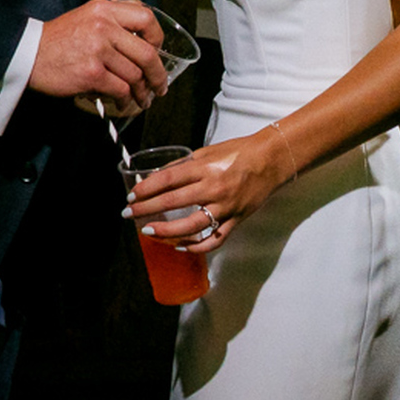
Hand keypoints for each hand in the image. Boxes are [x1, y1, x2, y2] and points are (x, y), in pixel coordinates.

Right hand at [31, 0, 165, 114]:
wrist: (27, 53)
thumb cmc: (56, 39)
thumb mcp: (86, 15)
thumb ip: (113, 18)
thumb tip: (143, 35)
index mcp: (104, 9)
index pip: (147, 18)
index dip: (158, 38)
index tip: (159, 52)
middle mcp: (104, 26)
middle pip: (147, 52)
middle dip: (158, 74)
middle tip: (159, 85)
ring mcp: (98, 50)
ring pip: (135, 75)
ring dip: (142, 92)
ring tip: (141, 99)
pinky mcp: (91, 73)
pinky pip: (120, 89)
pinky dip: (126, 99)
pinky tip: (124, 102)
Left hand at [122, 124, 291, 253]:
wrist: (270, 161)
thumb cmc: (237, 153)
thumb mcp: (206, 152)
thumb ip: (182, 166)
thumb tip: (156, 177)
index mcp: (204, 167)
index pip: (167, 179)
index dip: (146, 188)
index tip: (131, 195)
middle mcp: (213, 188)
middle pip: (173, 201)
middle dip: (147, 209)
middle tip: (128, 214)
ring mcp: (225, 207)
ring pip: (192, 226)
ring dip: (167, 231)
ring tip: (148, 232)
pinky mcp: (236, 220)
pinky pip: (214, 239)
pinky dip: (196, 246)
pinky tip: (180, 246)